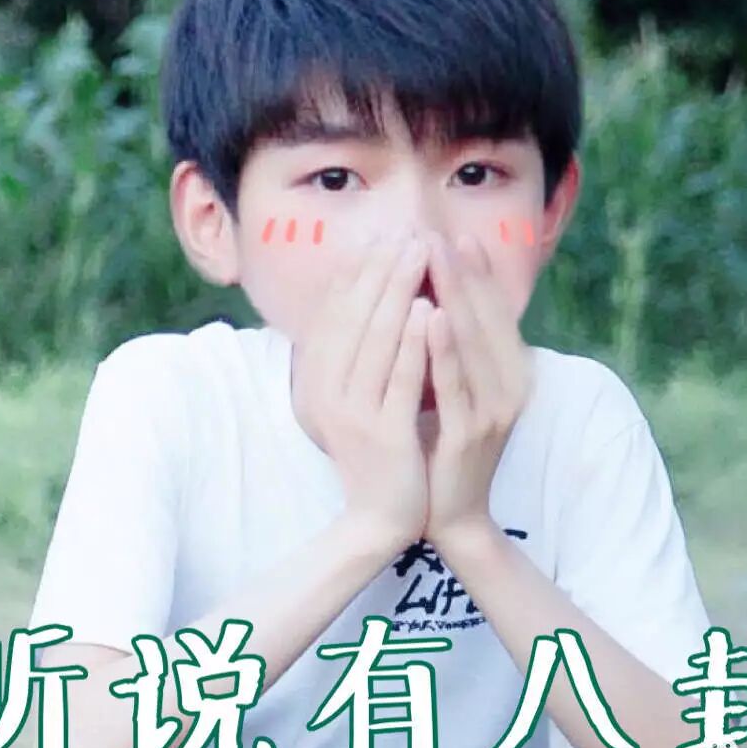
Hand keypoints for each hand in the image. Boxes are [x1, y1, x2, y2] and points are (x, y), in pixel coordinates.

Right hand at [291, 232, 432, 548]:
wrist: (379, 516)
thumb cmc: (374, 448)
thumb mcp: (352, 396)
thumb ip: (353, 353)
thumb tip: (362, 295)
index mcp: (315, 380)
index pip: (333, 314)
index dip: (356, 272)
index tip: (380, 236)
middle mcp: (325, 392)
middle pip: (354, 317)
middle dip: (382, 269)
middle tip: (406, 231)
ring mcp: (352, 414)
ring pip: (376, 340)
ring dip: (398, 291)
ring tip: (420, 253)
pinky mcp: (383, 433)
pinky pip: (401, 379)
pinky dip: (416, 342)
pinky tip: (431, 310)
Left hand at [418, 231, 531, 546]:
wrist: (451, 512)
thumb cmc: (446, 442)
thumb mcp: (460, 388)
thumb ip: (458, 348)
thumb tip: (440, 295)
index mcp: (511, 373)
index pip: (494, 313)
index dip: (477, 273)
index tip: (455, 235)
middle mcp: (511, 386)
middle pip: (485, 319)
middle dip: (461, 272)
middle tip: (437, 231)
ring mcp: (493, 410)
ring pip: (473, 343)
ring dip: (455, 295)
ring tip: (435, 255)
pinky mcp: (470, 433)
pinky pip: (455, 383)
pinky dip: (444, 347)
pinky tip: (431, 314)